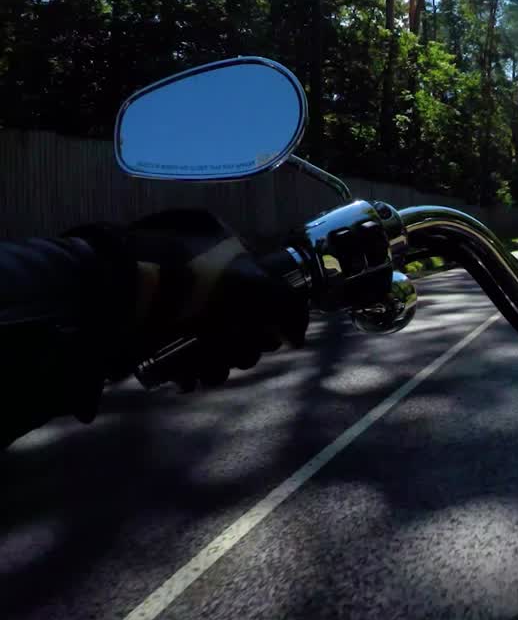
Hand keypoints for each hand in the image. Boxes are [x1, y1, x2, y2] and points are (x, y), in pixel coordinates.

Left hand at [69, 209, 308, 389]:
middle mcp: (192, 262)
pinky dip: (185, 365)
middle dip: (239, 343)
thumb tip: (294, 337)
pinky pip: (173, 346)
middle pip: (233, 314)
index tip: (263, 337)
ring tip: (207, 374)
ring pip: (205, 334)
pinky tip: (186, 378)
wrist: (121, 291)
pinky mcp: (142, 319)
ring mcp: (165, 291)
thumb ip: (288, 306)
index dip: (265, 315)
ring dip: (215, 361)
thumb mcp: (258, 286)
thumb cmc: (194, 281)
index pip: (256, 284)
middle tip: (236, 357)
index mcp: (215, 241)